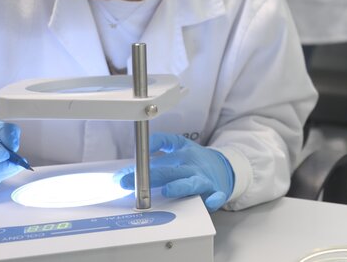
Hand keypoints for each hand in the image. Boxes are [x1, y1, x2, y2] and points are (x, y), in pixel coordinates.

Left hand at [114, 133, 234, 211]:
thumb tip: (122, 173)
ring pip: (191, 182)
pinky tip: (209, 202)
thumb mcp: (176, 151)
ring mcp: (203, 178)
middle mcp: (190, 164)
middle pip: (168, 170)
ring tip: (168, 190)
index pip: (163, 145)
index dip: (147, 149)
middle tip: (125, 182)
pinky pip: (216, 196)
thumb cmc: (193, 162)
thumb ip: (151, 160)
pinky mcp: (215, 192)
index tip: (133, 155)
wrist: (224, 168)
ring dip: (180, 186)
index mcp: (181, 151)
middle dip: (146, 177)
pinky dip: (213, 199)